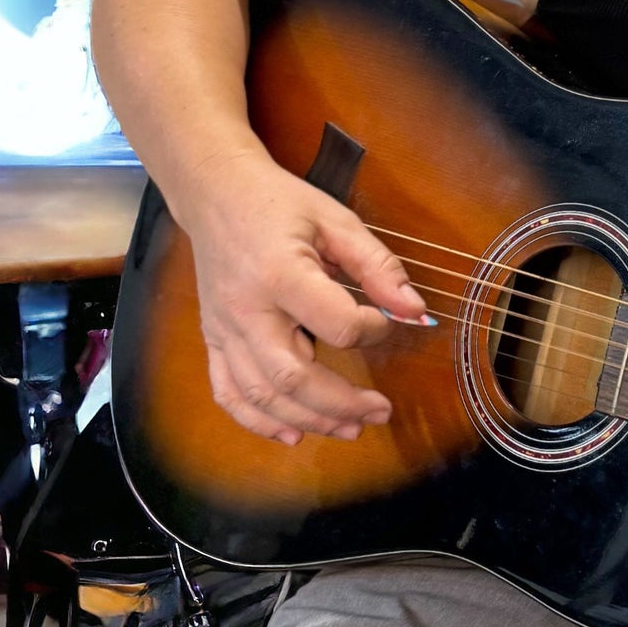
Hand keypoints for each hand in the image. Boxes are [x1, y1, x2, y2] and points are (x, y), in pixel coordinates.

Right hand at [178, 150, 429, 444]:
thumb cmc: (279, 203)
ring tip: (350, 428)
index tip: (386, 321)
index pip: (337, 325)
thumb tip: (415, 310)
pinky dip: (257, 421)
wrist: (216, 192)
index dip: (372, 330)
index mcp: (281, 274)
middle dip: (341, 404)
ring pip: (262, 395)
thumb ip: (377, 265)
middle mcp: (246, 309)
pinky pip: (229, 393)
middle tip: (380, 411)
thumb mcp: (336, 220)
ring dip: (309, 420)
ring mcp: (223, 329)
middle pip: (293, 377)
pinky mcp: (212, 338)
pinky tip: (291, 434)